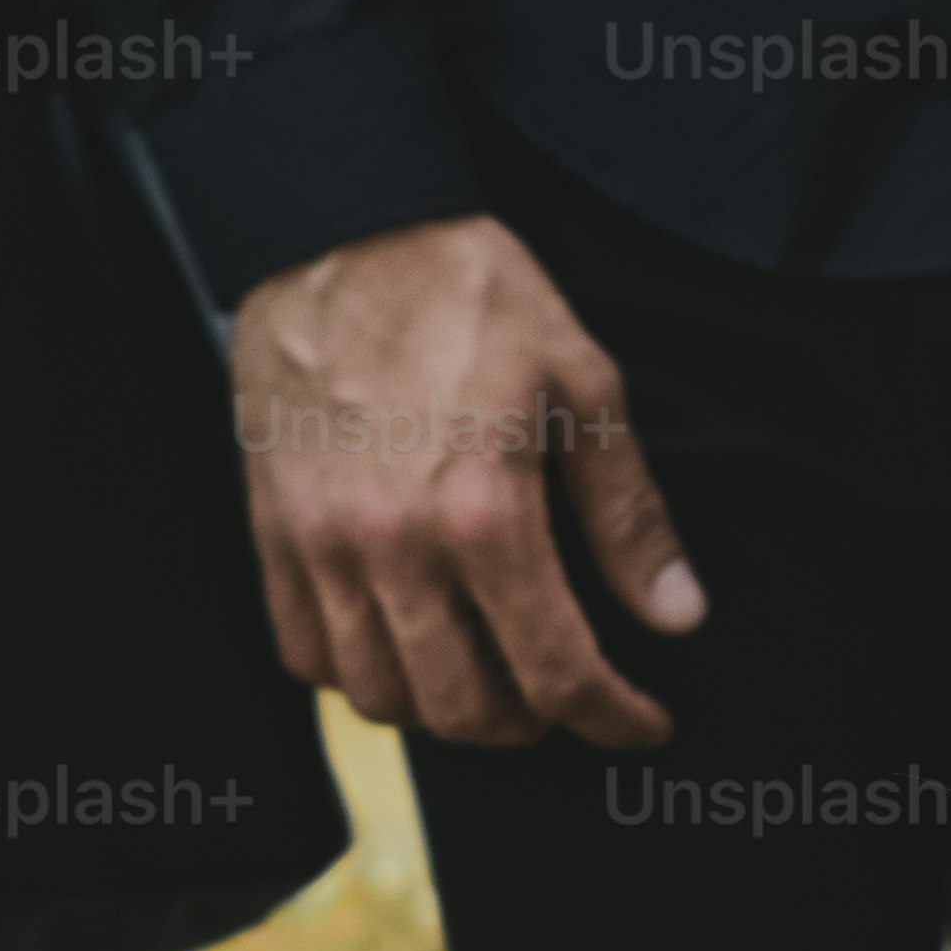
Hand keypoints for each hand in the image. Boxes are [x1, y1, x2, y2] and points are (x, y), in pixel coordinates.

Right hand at [226, 213, 701, 749]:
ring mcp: (322, 545)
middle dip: (530, 723)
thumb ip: (628, 515)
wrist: (341, 226)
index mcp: (483, 512)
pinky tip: (401, 644)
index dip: (612, 716)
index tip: (641, 722)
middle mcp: (393, 546)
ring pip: (379, 696)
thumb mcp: (582, 384)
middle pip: (463, 710)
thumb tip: (676, 614)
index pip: (556, 672)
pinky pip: (303, 651)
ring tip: (485, 673)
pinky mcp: (274, 530)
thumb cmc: (468, 293)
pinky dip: (355, 674)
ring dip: (443, 708)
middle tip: (563, 693)